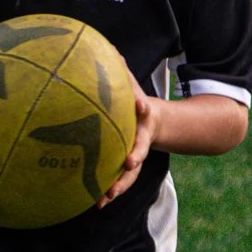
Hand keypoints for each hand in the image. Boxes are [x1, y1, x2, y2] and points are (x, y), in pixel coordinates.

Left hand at [100, 81, 161, 207]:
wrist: (154, 123)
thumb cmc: (134, 102)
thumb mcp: (131, 86)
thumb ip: (122, 71)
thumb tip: (111, 48)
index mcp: (142, 116)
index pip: (143, 109)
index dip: (142, 107)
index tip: (143, 107)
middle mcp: (141, 137)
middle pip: (140, 147)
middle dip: (136, 155)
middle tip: (131, 162)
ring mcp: (136, 154)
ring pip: (130, 173)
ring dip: (120, 185)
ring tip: (107, 197)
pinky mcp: (127, 167)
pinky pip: (119, 181)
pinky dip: (109, 191)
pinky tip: (96, 203)